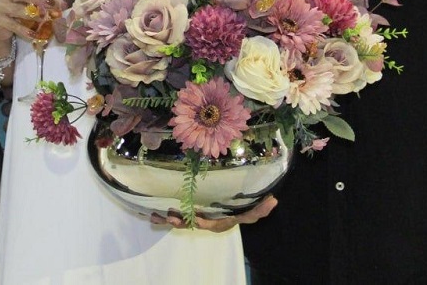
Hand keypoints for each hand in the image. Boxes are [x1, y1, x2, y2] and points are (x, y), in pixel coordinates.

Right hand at [0, 0, 62, 44]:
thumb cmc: (15, 9)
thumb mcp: (26, 2)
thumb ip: (42, 0)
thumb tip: (62, 4)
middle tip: (51, 4)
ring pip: (18, 9)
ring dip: (34, 14)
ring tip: (44, 18)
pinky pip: (14, 25)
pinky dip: (25, 30)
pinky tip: (34, 34)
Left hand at [149, 195, 277, 232]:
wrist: (230, 211)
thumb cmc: (240, 212)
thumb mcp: (251, 213)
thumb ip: (260, 210)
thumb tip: (274, 201)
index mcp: (217, 222)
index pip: (209, 224)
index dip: (202, 222)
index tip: (197, 219)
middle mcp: (204, 222)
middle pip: (190, 224)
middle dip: (180, 221)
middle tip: (170, 216)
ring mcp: (195, 218)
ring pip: (180, 221)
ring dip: (168, 219)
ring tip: (156, 216)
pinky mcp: (188, 214)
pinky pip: (175, 216)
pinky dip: (164, 216)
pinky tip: (152, 214)